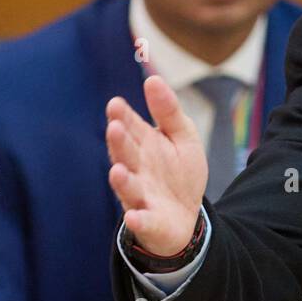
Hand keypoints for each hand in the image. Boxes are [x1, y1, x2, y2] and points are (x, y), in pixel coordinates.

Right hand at [105, 75, 207, 255]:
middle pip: (126, 155)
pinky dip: (138, 220)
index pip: (129, 127)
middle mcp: (136, 169)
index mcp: (143, 145)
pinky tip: (134, 216)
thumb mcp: (182, 136)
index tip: (116, 104)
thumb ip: (168, 111)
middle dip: (119, 143)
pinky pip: (142, 221)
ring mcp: (141, 196)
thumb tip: (153, 79)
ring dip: (123, 180)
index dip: (123, 117)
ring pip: (128, 187)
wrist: (186, 216)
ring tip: (117, 171)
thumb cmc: (179, 173)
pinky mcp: (150, 221)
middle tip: (115, 127)